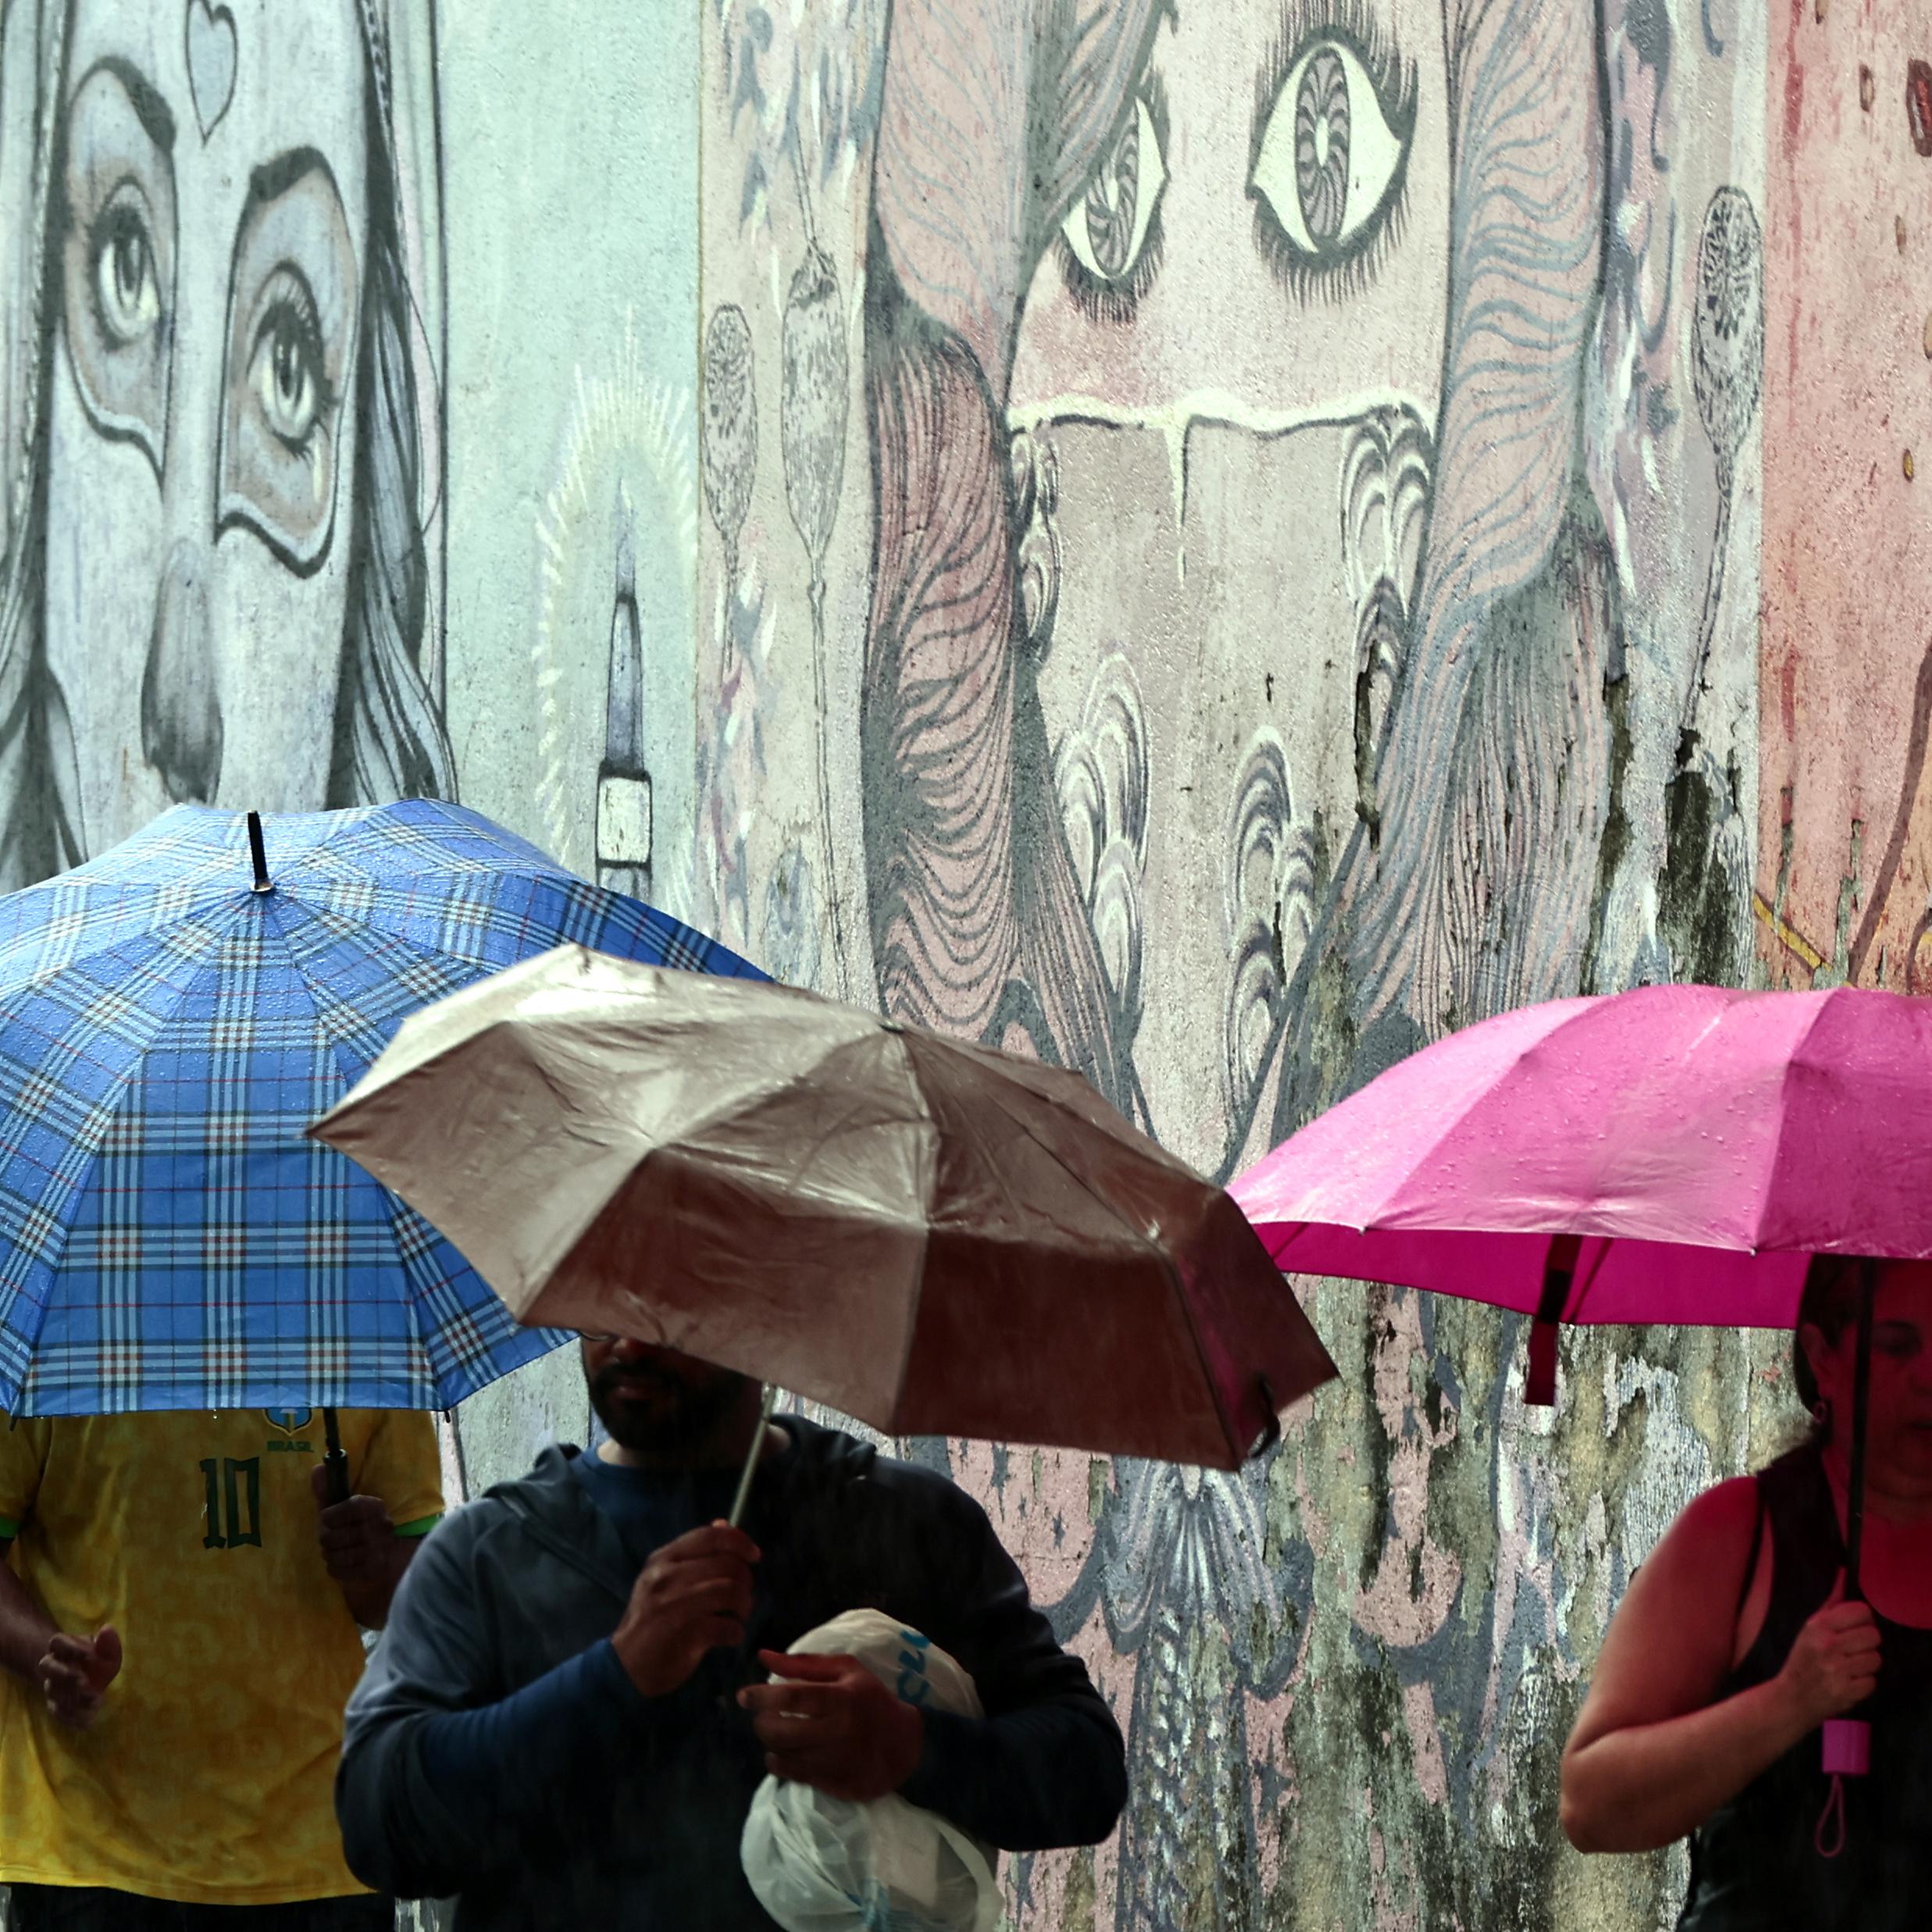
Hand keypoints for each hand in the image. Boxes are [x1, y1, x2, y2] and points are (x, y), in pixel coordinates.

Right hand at [37, 1626, 120, 1728]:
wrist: (85, 1679)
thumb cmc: (97, 1660)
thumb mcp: (106, 1650)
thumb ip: (107, 1642)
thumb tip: (106, 1628)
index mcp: (63, 1647)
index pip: (57, 1641)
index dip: (70, 1647)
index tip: (88, 1654)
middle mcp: (52, 1665)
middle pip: (46, 1666)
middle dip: (64, 1673)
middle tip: (84, 1681)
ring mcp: (51, 1685)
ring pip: (51, 1690)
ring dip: (70, 1696)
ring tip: (94, 1698)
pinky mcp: (55, 1704)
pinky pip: (57, 1712)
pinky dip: (71, 1717)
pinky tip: (88, 1721)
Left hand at [309, 1466, 395, 1587]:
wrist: (388, 1553)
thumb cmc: (358, 1526)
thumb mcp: (344, 1506)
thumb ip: (328, 1489)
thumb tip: (317, 1468)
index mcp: (374, 1506)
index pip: (344, 1509)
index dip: (329, 1516)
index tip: (329, 1518)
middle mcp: (378, 1527)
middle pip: (329, 1537)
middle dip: (326, 1539)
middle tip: (334, 1538)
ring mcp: (377, 1550)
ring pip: (332, 1556)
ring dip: (330, 1555)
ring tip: (338, 1550)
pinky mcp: (372, 1570)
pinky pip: (337, 1571)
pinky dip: (335, 1568)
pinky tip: (343, 1563)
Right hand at [611, 1521, 759, 1698]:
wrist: (626, 1666)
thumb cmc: (651, 1619)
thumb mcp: (665, 1578)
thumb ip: (695, 1552)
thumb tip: (725, 1524)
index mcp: (663, 1559)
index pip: (710, 1537)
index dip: (739, 1541)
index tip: (754, 1555)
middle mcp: (667, 1578)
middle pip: (727, 1565)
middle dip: (745, 1581)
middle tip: (742, 1596)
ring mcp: (676, 1606)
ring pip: (732, 1592)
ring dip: (744, 1606)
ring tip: (738, 1615)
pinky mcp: (687, 1634)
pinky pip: (729, 1626)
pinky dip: (736, 1632)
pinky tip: (729, 1636)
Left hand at [738, 1650, 924, 1801]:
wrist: (905, 1745)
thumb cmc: (872, 1700)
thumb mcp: (847, 1670)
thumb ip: (804, 1663)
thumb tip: (764, 1656)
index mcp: (841, 1698)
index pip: (792, 1696)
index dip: (762, 1695)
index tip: (744, 1695)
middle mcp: (837, 1731)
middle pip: (781, 1731)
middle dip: (762, 1723)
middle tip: (762, 1716)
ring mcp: (834, 1761)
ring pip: (782, 1756)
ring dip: (770, 1743)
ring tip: (775, 1733)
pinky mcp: (833, 1784)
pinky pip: (792, 1775)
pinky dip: (779, 1764)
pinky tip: (782, 1754)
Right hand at [1776, 1570, 1880, 1728]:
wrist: (1792, 1697)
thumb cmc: (1803, 1659)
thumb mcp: (1810, 1628)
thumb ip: (1831, 1603)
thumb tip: (1843, 1574)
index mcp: (1818, 1626)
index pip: (1861, 1611)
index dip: (1862, 1619)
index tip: (1854, 1627)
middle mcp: (1829, 1645)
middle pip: (1873, 1635)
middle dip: (1867, 1643)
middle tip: (1853, 1649)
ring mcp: (1838, 1670)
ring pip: (1876, 1659)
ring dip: (1866, 1664)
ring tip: (1850, 1666)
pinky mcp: (1848, 1691)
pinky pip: (1872, 1681)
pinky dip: (1864, 1683)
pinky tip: (1849, 1681)